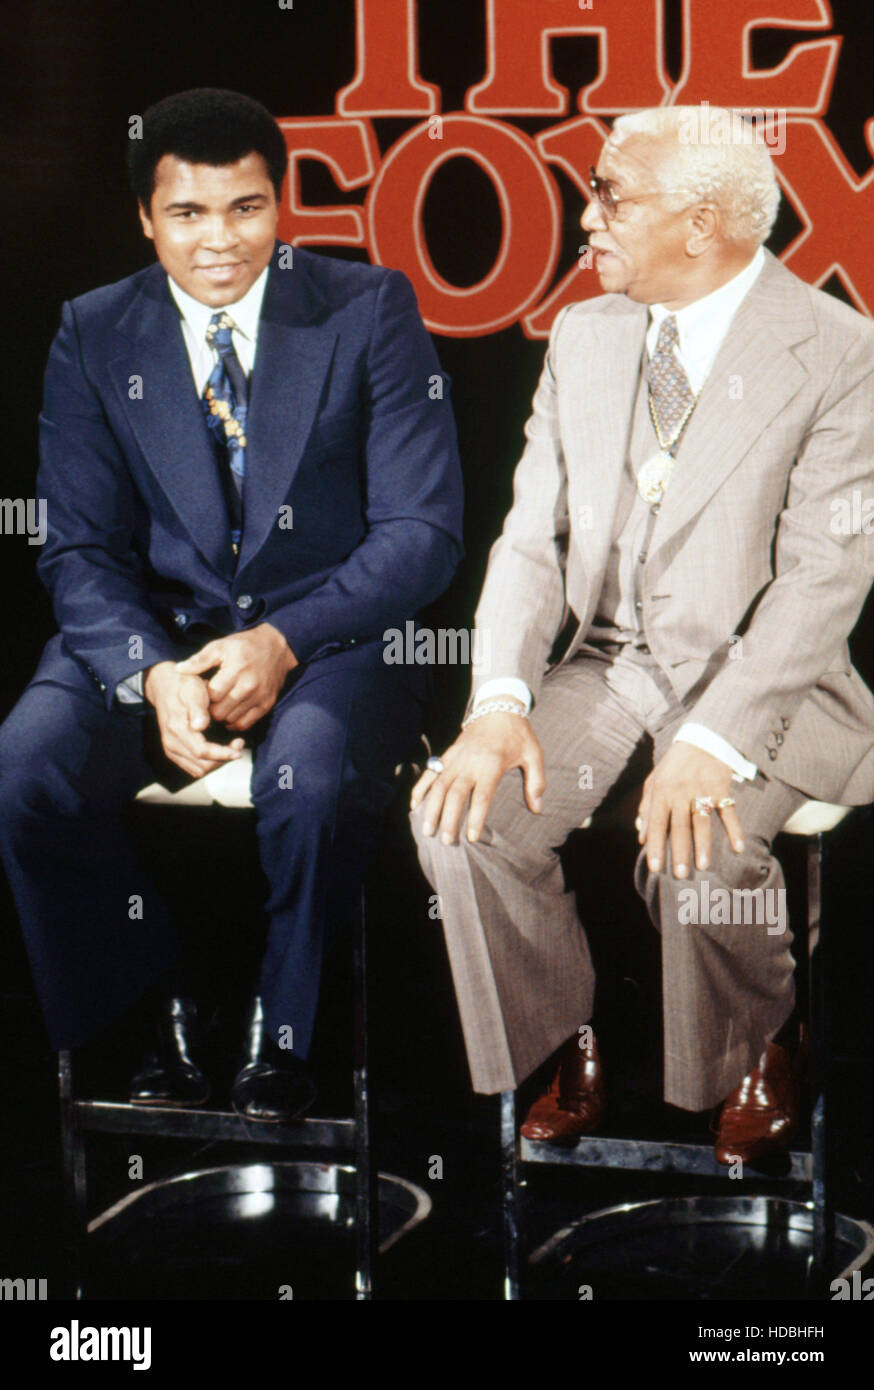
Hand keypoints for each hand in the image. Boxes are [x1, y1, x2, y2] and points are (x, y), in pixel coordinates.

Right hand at [144, 661, 245, 778]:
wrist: (165, 687)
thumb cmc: (184, 686)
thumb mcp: (193, 690)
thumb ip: (197, 709)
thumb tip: (200, 726)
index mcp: (177, 729)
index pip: (202, 752)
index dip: (222, 754)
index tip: (239, 749)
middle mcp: (171, 744)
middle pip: (202, 766)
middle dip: (224, 759)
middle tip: (239, 744)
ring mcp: (171, 750)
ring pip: (199, 770)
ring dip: (218, 763)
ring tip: (232, 747)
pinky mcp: (174, 753)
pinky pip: (194, 767)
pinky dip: (210, 763)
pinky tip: (221, 750)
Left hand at [176, 623, 297, 730]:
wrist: (277, 647)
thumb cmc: (243, 646)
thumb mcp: (220, 646)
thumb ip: (199, 660)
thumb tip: (179, 670)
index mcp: (236, 669)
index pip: (212, 695)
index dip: (203, 695)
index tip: (202, 689)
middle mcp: (249, 686)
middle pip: (220, 712)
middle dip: (210, 708)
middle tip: (209, 700)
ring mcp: (260, 697)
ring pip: (231, 720)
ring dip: (222, 716)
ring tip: (220, 704)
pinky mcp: (267, 705)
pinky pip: (245, 724)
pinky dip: (234, 722)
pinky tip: (230, 712)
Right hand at [410, 711, 544, 844]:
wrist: (498, 707)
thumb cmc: (519, 734)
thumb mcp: (534, 755)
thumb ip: (536, 782)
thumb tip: (537, 809)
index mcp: (492, 764)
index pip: (482, 796)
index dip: (475, 818)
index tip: (472, 837)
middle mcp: (470, 762)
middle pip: (455, 794)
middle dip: (448, 819)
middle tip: (446, 841)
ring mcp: (456, 757)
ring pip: (439, 785)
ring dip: (431, 808)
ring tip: (426, 830)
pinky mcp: (448, 754)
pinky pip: (430, 773)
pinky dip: (420, 788)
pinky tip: (414, 805)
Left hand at [636, 743, 744, 878]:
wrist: (701, 741)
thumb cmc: (673, 766)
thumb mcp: (653, 782)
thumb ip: (646, 809)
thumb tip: (641, 838)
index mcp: (662, 792)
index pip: (657, 823)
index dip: (656, 846)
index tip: (655, 867)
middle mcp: (681, 793)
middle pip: (681, 826)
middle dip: (680, 852)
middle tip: (680, 875)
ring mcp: (702, 790)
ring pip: (703, 822)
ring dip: (704, 845)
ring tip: (704, 866)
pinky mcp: (722, 788)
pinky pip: (729, 812)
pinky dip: (735, 830)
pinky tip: (739, 847)